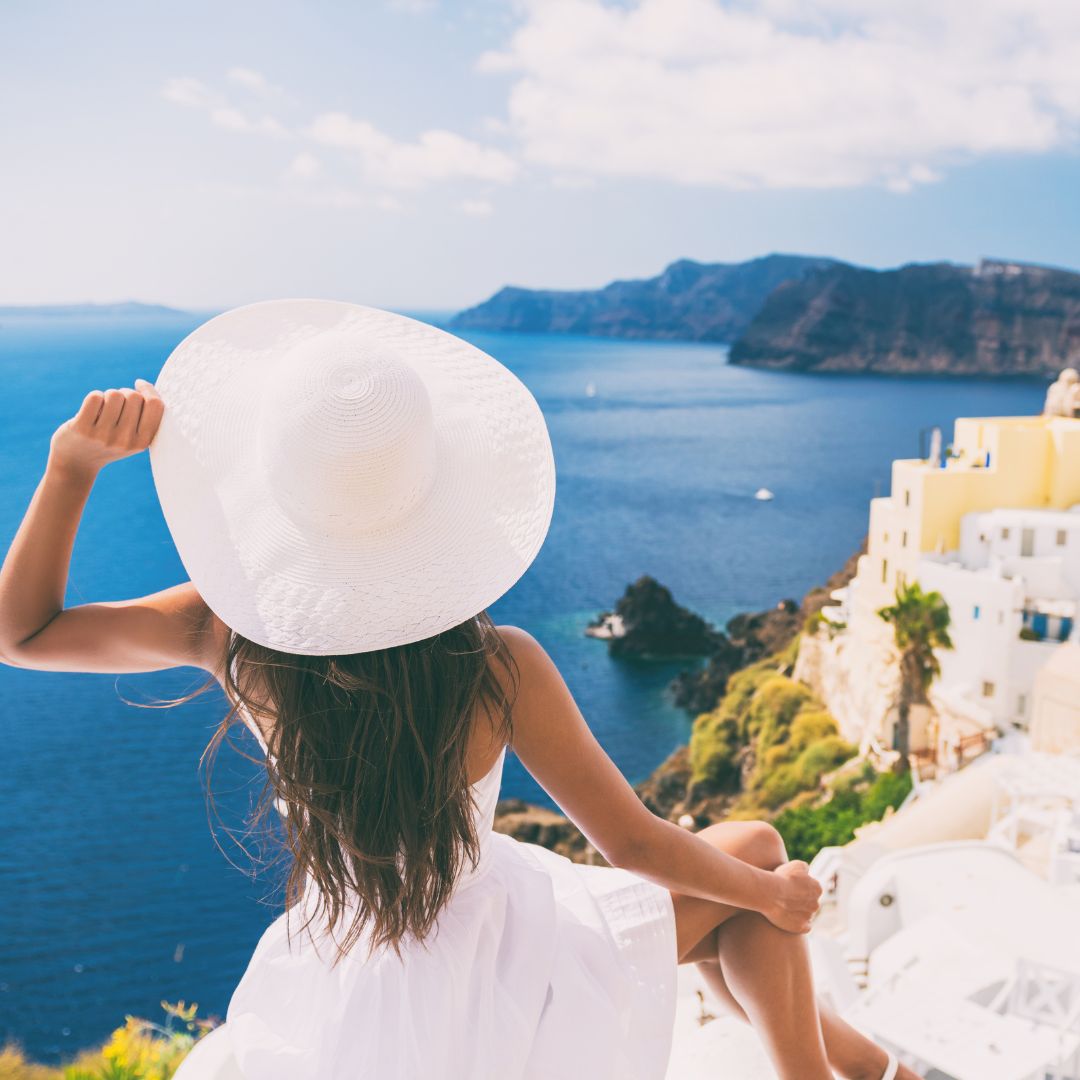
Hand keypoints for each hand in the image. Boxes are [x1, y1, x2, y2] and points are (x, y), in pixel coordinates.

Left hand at [48, 379, 164, 480]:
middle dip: (125, 393)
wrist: (76, 463)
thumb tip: (145, 386)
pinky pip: (95, 397)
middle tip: (116, 403)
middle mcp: (125, 440)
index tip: (139, 384)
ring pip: (114, 395)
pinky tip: (91, 408)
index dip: (149, 389)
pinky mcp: (82, 429)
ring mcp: (103, 435)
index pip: (155, 406)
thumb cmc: (109, 443)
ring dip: (108, 395)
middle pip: (134, 396)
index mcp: (142, 442)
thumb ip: (143, 419)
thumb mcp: (132, 439)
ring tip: (104, 407)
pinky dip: (94, 397)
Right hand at [762, 860, 821, 933]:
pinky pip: (805, 927)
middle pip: (810, 903)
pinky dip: (799, 924)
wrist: (769, 893)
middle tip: (786, 897)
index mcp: (817, 889)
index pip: (811, 889)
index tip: (790, 887)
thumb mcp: (796, 865)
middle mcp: (816, 904)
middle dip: (801, 901)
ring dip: (799, 912)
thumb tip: (807, 871)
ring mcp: (809, 917)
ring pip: (806, 915)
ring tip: (784, 906)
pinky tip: (791, 919)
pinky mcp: (800, 927)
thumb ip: (805, 868)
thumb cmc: (781, 877)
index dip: (800, 887)